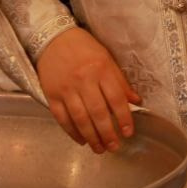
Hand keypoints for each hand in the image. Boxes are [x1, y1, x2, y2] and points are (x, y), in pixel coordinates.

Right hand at [36, 27, 140, 153]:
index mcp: (101, 70)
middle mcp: (83, 81)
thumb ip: (120, 82)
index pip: (116, 99)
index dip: (123, 118)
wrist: (53, 39)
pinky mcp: (51, 95)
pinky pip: (62, 118)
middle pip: (98, 112)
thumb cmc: (85, 48)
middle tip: (115, 147)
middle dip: (108, 133)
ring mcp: (66, 89)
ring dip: (91, 137)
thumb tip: (136, 102)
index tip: (128, 132)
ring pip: (80, 118)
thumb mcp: (107, 59)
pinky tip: (81, 140)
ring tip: (100, 148)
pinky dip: (72, 132)